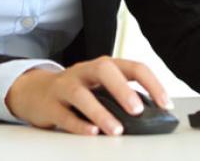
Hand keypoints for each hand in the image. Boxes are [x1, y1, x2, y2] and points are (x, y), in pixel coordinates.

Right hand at [5, 55, 171, 135]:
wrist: (34, 91)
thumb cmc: (76, 90)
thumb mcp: (99, 87)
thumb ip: (120, 95)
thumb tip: (151, 114)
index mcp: (103, 66)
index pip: (132, 67)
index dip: (151, 83)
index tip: (165, 103)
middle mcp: (84, 72)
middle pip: (104, 70)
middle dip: (123, 89)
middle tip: (138, 110)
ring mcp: (65, 86)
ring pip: (81, 94)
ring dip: (101, 112)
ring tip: (116, 130)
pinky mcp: (49, 105)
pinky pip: (64, 114)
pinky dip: (79, 125)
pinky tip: (92, 133)